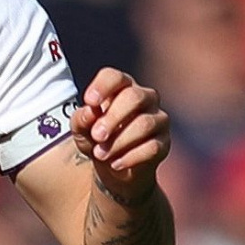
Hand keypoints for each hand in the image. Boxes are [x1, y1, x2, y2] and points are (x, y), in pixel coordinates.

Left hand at [71, 68, 169, 194]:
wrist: (113, 166)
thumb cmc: (96, 139)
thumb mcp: (81, 130)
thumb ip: (81, 119)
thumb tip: (90, 112)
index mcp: (121, 87)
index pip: (115, 77)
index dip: (102, 86)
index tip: (89, 102)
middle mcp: (145, 98)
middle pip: (134, 97)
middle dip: (113, 117)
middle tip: (96, 136)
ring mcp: (158, 119)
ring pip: (144, 124)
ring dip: (119, 141)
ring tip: (100, 154)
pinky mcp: (164, 142)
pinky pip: (152, 147)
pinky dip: (130, 157)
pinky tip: (115, 164)